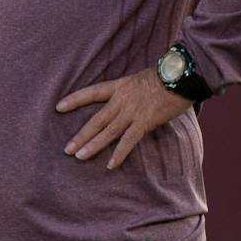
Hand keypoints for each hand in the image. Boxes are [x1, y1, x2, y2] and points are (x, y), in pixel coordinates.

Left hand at [57, 72, 193, 169]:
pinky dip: (119, 154)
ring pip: (108, 132)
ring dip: (93, 145)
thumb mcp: (141, 79)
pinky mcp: (145, 121)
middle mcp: (122, 99)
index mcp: (120, 86)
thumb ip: (131, 92)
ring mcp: (133, 111)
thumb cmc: (167, 76)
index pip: (92, 92)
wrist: (182, 75)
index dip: (74, 100)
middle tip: (67, 149)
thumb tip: (127, 103)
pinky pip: (129, 141)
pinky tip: (110, 165)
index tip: (58, 107)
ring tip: (79, 157)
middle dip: (80, 135)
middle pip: (96, 119)